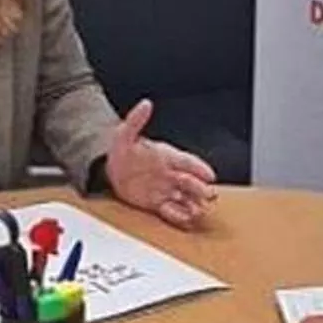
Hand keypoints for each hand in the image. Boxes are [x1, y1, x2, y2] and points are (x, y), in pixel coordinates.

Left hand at [105, 99, 217, 228]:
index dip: (200, 168)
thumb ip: (136, 120)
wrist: (111, 170)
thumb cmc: (123, 150)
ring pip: (186, 198)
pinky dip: (180, 216)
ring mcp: (166, 189)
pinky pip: (172, 211)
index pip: (188, 162)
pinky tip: (186, 219)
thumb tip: (145, 104)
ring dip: (195, 205)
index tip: (210, 176)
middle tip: (209, 194)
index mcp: (167, 156)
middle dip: (201, 188)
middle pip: (192, 182)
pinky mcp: (158, 203)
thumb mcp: (125, 134)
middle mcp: (171, 174)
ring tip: (200, 211)